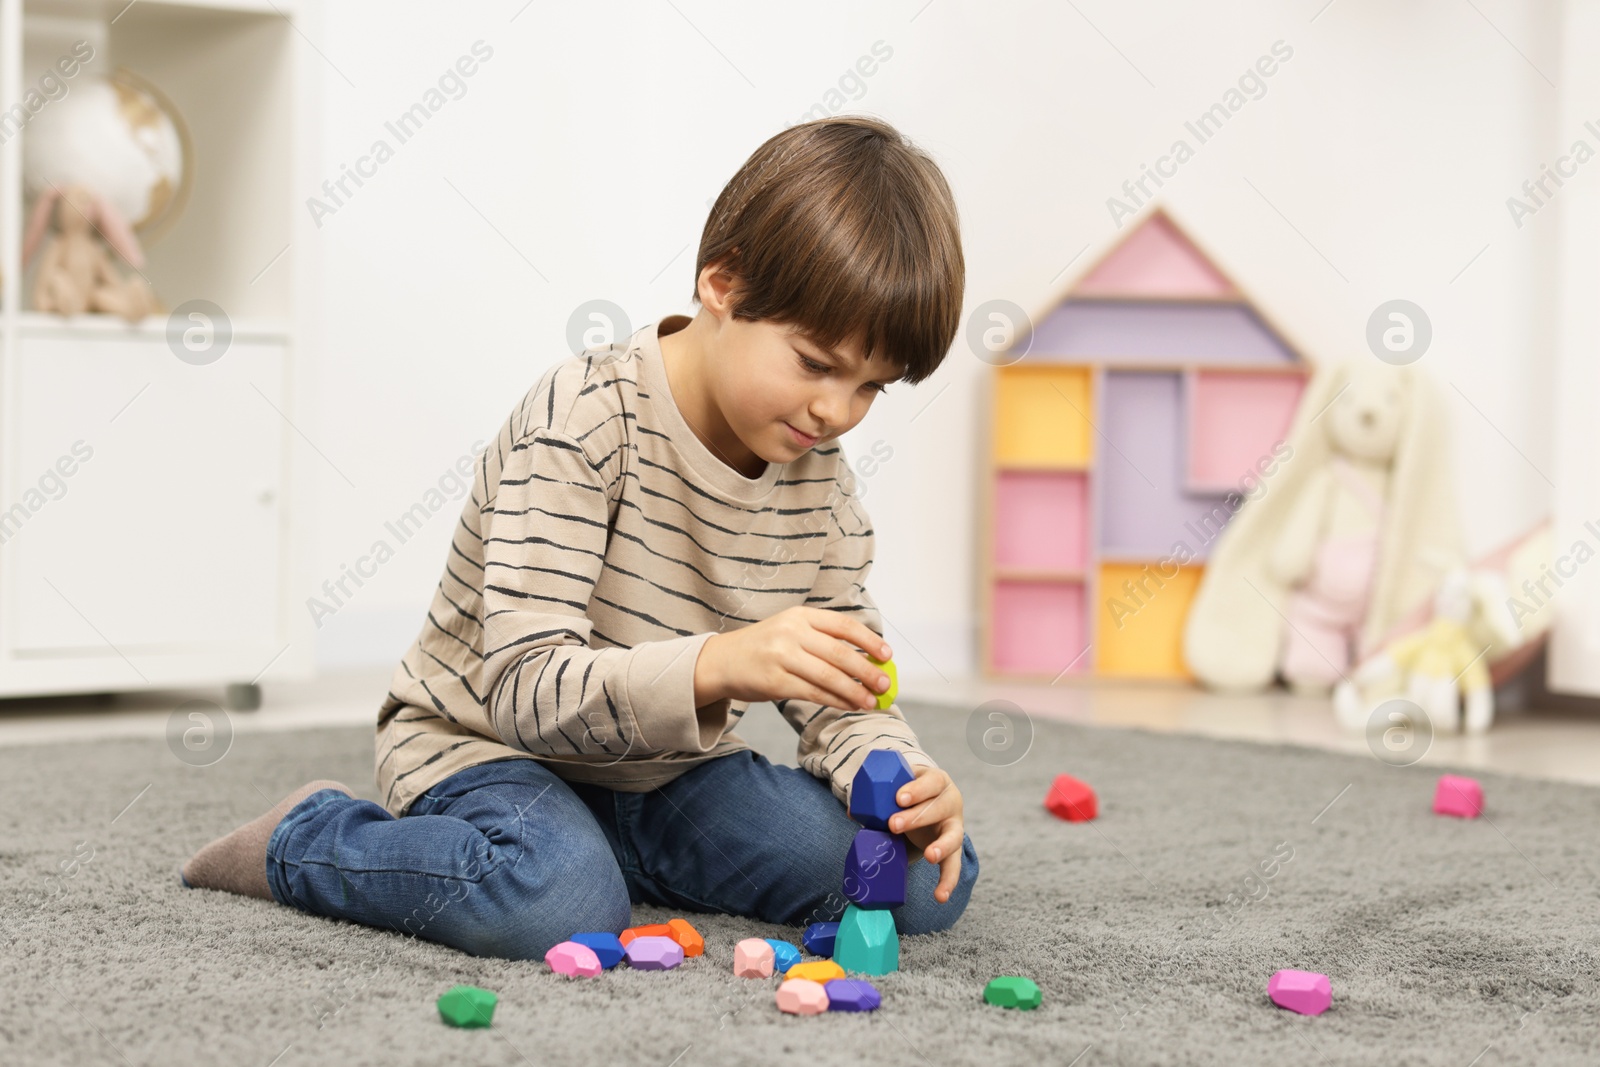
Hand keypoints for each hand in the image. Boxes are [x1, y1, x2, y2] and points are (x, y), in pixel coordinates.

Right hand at [695, 606, 893, 711]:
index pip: (843, 625)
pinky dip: (835, 701)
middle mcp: (791, 632)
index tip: (887, 654)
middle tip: (885, 684)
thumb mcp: (791, 629)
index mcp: (800, 615)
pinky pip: (813, 693)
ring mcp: (781, 656)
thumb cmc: (765, 646)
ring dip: (854, 691)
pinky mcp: (774, 682)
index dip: (869, 640)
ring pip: (828, 676)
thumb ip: (823, 638)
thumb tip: (867, 658)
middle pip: (839, 653)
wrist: (721, 661)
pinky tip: (849, 705)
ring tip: (872, 701)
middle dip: (867, 671)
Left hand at [886, 765, 964, 903]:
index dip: (917, 790)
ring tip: (929, 856)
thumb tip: (852, 811)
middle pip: (938, 808)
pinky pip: (954, 866)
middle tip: (892, 825)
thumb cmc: (910, 793)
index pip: (931, 782)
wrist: (927, 802)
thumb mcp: (897, 789)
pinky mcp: (953, 848)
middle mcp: (951, 802)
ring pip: (953, 837)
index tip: (898, 798)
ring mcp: (955, 825)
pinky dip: (948, 881)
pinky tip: (940, 896)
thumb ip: (879, 797)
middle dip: (915, 817)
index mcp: (937, 781)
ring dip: (941, 847)